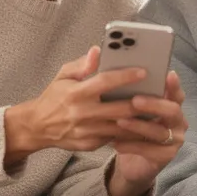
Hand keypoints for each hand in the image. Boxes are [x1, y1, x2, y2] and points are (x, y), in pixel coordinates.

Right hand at [3, 46, 146, 165]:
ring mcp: (87, 131)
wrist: (37, 127)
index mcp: (76, 93)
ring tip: (156, 110)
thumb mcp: (62, 76)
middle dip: (141, 102)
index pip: (105, 82)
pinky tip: (141, 124)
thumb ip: (81, 64)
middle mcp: (82, 113)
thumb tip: (98, 50)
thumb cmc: (53, 97)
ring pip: (121, 127)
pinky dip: (129, 131)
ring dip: (140, 120)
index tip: (143, 71)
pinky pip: (114, 138)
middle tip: (159, 94)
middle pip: (120, 108)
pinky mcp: (90, 145)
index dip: (126, 76)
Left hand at [106, 71, 188, 195]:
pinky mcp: (166, 156)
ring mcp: (175, 140)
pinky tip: (115, 142)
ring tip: (120, 122)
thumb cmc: (131, 128)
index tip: (168, 75)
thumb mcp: (130, 110)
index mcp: (171, 104)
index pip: (177, 92)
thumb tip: (112, 67)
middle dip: (154, 104)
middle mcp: (177, 121)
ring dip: (138, 126)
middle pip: (172, 110)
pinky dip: (131, 145)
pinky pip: (150, 150)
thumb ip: (127, 91)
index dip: (174, 85)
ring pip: (159, 132)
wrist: (132, 162)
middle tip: (134, 100)